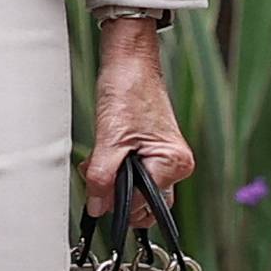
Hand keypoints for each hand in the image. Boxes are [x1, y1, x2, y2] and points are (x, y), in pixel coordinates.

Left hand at [82, 19, 194, 226]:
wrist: (129, 62)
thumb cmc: (127, 89)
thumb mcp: (109, 138)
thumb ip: (102, 177)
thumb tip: (97, 208)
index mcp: (173, 163)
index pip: (143, 204)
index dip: (116, 202)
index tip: (96, 195)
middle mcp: (175, 164)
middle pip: (143, 202)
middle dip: (115, 193)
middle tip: (95, 175)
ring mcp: (165, 159)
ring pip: (137, 189)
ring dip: (113, 182)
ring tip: (99, 160)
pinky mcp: (153, 152)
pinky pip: (135, 175)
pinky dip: (116, 171)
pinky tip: (105, 155)